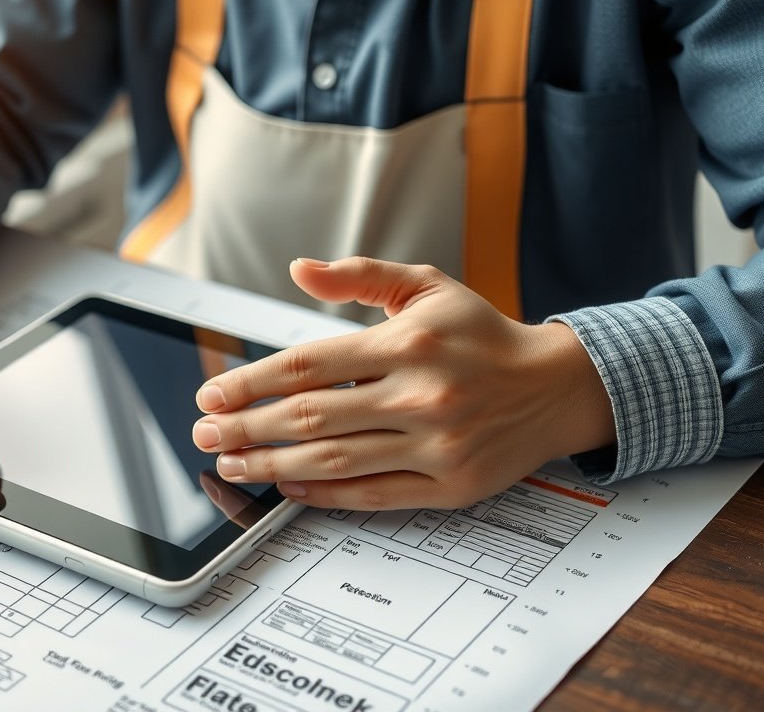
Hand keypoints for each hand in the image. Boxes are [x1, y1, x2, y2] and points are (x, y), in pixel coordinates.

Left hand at [192, 257, 613, 510]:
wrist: (556, 386)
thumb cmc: (481, 335)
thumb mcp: (426, 286)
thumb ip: (360, 276)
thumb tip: (300, 269)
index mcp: (408, 343)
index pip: (307, 365)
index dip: (250, 382)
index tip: (213, 393)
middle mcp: (421, 395)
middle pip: (309, 417)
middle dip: (246, 428)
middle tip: (207, 432)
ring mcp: (437, 445)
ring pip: (333, 460)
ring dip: (271, 465)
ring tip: (233, 462)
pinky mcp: (451, 485)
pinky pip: (373, 495)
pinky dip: (324, 494)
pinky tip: (288, 487)